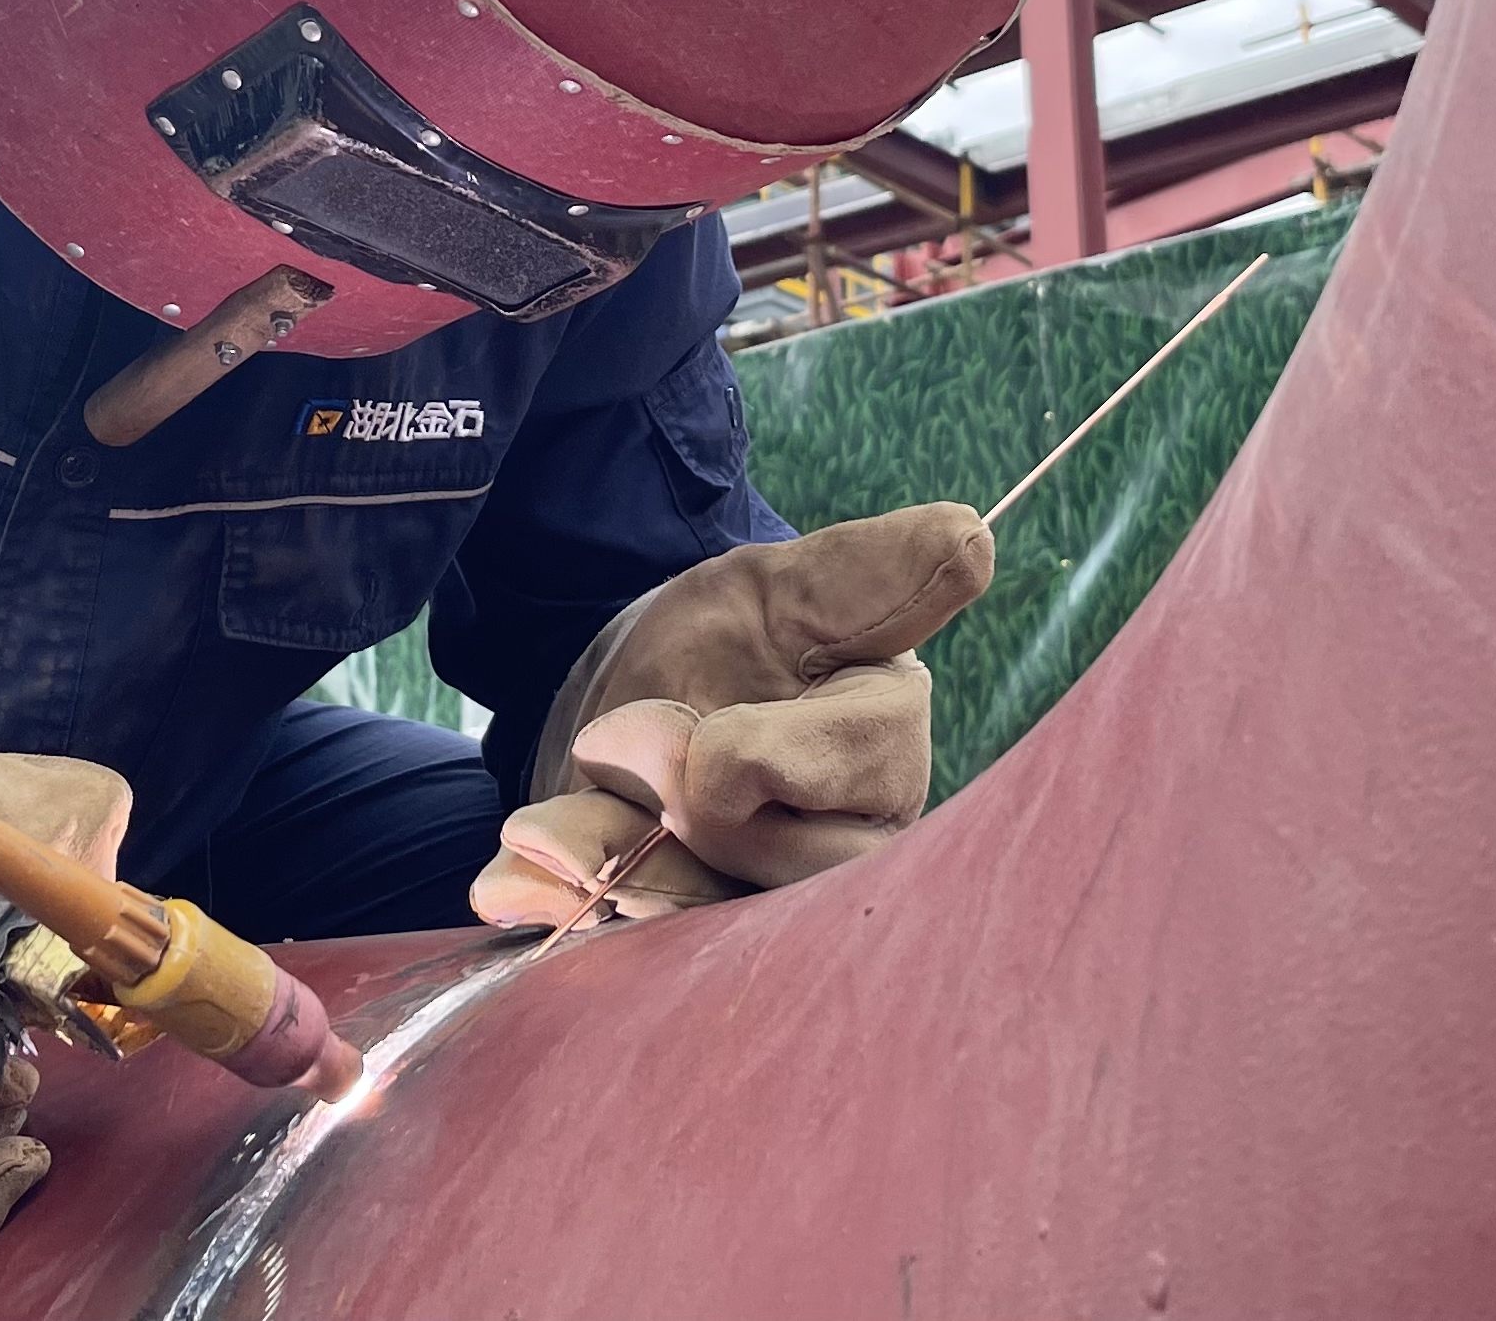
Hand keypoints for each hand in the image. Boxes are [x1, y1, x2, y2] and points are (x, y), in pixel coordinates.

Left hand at [470, 502, 990, 925]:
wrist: (621, 700)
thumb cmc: (720, 639)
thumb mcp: (772, 588)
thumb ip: (861, 576)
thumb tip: (969, 536)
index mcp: (887, 738)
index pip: (864, 763)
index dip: (753, 755)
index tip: (676, 725)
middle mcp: (860, 840)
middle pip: (797, 868)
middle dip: (680, 819)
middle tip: (615, 756)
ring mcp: (787, 906)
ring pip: (719, 923)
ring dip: (614, 870)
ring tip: (556, 825)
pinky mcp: (715, 950)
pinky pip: (651, 958)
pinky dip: (576, 914)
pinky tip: (526, 881)